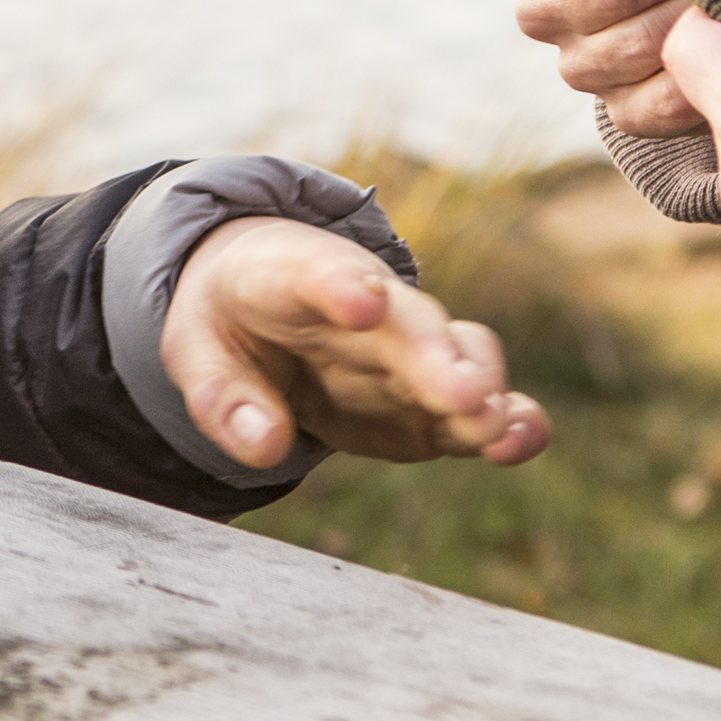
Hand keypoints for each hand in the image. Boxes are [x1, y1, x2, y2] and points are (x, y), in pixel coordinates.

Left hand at [160, 217, 549, 470]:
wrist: (270, 294)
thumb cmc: (231, 320)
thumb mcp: (199, 351)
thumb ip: (224, 398)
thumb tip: (265, 446)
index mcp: (290, 276)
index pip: (313, 273)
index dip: (338, 286)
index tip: (363, 301)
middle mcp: (368, 302)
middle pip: (406, 321)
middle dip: (435, 355)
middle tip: (460, 392)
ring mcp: (409, 347)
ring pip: (458, 353)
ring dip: (479, 389)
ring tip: (492, 425)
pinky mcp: (435, 396)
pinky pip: (483, 400)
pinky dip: (510, 419)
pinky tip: (521, 443)